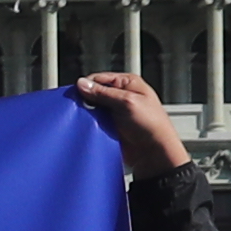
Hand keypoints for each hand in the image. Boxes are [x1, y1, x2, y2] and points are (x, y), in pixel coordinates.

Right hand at [62, 71, 189, 171]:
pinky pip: (94, 122)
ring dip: (88, 114)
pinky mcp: (110, 126)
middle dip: (86, 100)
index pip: (99, 78)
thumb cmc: (151, 124)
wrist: (153, 152)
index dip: (87, 85)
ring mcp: (115, 112)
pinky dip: (90, 124)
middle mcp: (120, 95)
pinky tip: (88, 127)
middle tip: (80, 108)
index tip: (77, 94)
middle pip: (94, 93)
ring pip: (92, 108)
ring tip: (86, 119)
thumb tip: (82, 84)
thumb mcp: (126, 102)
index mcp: (127, 83)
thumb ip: (103, 93)